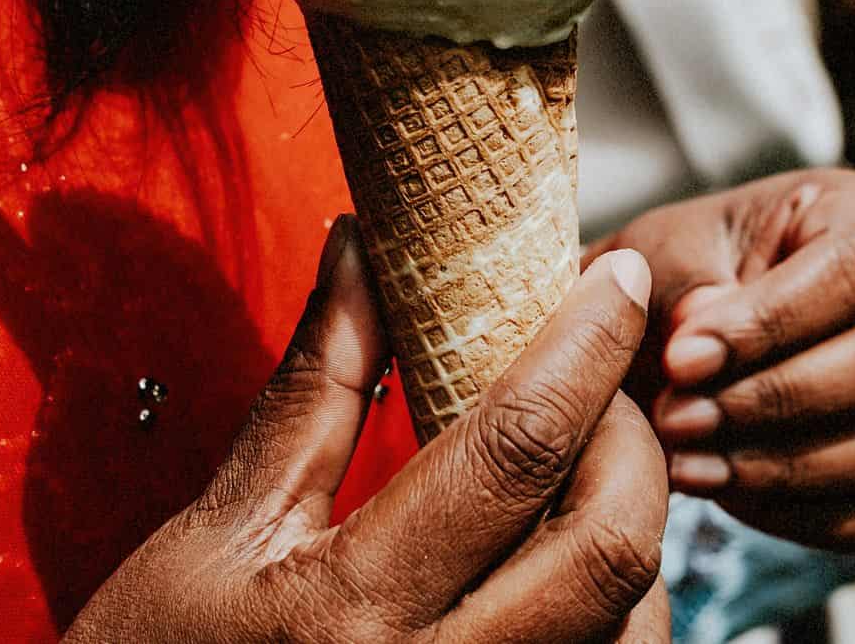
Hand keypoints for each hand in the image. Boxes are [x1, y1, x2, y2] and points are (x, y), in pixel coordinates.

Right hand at [66, 218, 671, 642]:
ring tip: (581, 466)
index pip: (510, 452)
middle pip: (610, 548)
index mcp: (349, 606)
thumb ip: (316, 385)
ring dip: (629, 526)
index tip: (615, 278)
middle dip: (630, 441)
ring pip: (633, 625)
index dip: (583, 347)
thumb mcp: (222, 523)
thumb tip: (361, 249)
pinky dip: (613, 604)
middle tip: (599, 383)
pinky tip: (561, 556)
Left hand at [598, 170, 854, 555]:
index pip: (851, 267)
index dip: (768, 322)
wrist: (673, 347)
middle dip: (774, 400)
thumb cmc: (679, 280)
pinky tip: (729, 497)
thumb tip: (703, 336)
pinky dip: (808, 516)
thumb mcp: (662, 256)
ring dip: (784, 465)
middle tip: (679, 419)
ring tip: (689, 462)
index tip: (680, 359)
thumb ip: (684, 287)